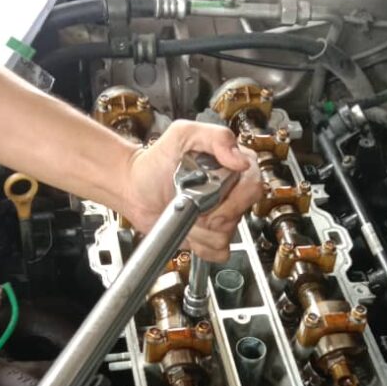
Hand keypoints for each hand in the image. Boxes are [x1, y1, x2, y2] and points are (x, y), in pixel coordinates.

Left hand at [123, 121, 260, 261]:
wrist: (134, 188)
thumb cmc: (155, 161)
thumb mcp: (183, 135)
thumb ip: (216, 138)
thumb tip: (241, 160)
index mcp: (231, 166)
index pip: (252, 186)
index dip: (233, 199)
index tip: (210, 198)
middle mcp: (231, 191)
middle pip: (240, 214)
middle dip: (212, 215)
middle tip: (192, 204)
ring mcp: (222, 215)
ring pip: (227, 234)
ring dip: (201, 229)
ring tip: (186, 213)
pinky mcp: (211, 237)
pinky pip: (219, 251)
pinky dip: (201, 245)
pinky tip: (188, 229)